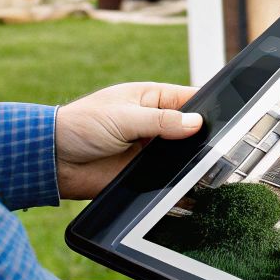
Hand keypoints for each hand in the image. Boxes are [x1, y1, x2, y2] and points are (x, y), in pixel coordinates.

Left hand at [54, 82, 202, 200]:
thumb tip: (195, 123)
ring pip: (181, 154)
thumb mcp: (123, 117)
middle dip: (201, 135)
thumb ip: (161, 121)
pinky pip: (166, 177)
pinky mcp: (142, 174)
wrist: (52, 161)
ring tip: (199, 163)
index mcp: (150, 99)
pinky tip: (184, 181)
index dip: (207, 106)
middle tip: (214, 143)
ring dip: (187, 159)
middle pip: (189, 129)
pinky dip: (175, 179)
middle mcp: (153, 124)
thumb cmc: (80, 125)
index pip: (188, 98)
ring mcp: (148, 149)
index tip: (227, 115)